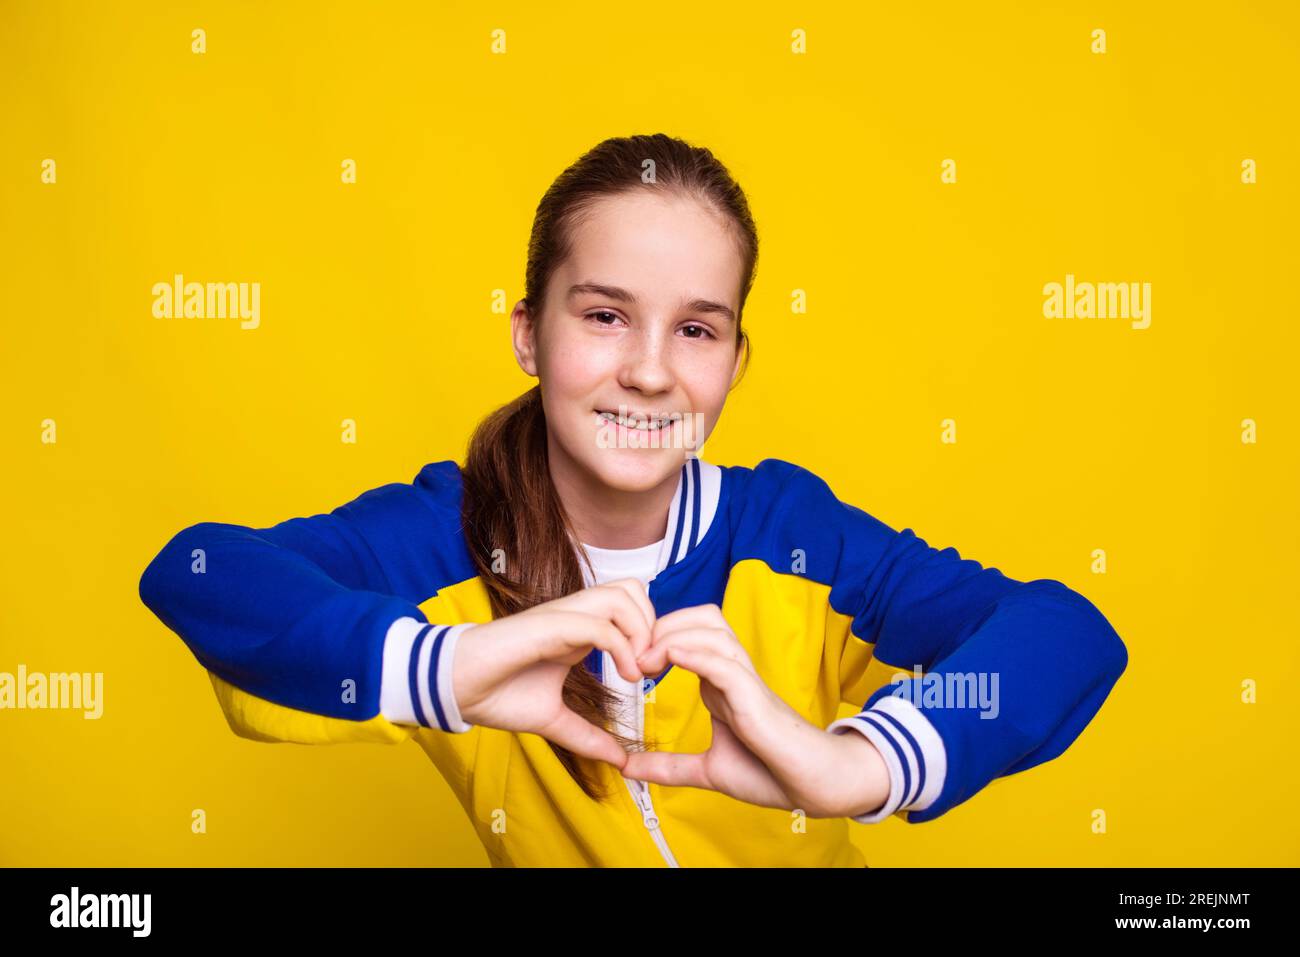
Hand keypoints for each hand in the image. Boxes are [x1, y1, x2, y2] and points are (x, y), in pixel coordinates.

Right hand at [451, 578, 653, 769]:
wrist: (456, 689)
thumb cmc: (497, 694)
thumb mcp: (554, 720)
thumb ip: (587, 736)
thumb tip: (620, 760)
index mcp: (580, 630)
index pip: (632, 606)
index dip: (650, 634)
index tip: (648, 675)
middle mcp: (575, 616)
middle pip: (634, 589)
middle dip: (653, 625)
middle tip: (648, 668)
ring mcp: (562, 616)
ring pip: (622, 595)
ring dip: (641, 631)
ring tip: (636, 672)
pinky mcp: (548, 625)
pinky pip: (599, 624)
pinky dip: (621, 646)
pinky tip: (623, 677)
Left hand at [622, 604, 891, 818]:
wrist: (813, 788)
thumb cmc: (770, 772)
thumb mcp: (707, 769)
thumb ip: (668, 767)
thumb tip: (627, 768)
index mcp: (721, 682)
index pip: (690, 633)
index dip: (657, 635)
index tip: (628, 660)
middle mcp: (733, 672)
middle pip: (703, 616)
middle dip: (665, 622)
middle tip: (634, 654)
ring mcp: (746, 682)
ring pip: (713, 631)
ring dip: (674, 636)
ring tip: (644, 660)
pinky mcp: (755, 698)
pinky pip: (725, 663)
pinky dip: (696, 655)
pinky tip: (671, 656)